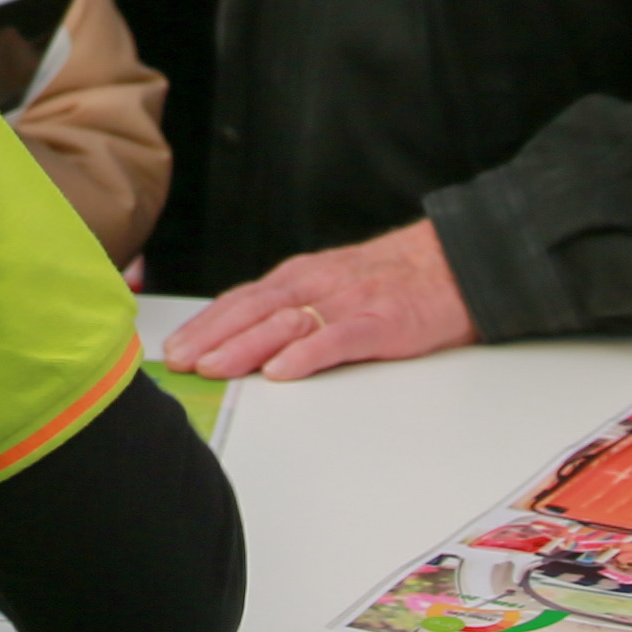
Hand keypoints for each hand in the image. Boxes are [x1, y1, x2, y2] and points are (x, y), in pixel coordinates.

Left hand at [162, 222, 476, 381]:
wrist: (456, 261)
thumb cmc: (392, 279)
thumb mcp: (332, 284)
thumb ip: (293, 306)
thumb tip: (244, 339)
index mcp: (301, 277)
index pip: (241, 300)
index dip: (205, 324)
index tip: (174, 348)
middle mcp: (316, 284)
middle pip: (253, 310)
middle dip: (211, 336)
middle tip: (178, 362)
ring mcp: (348, 302)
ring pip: (285, 323)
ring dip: (245, 346)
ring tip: (214, 368)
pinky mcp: (380, 322)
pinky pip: (337, 338)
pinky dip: (306, 354)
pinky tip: (282, 370)